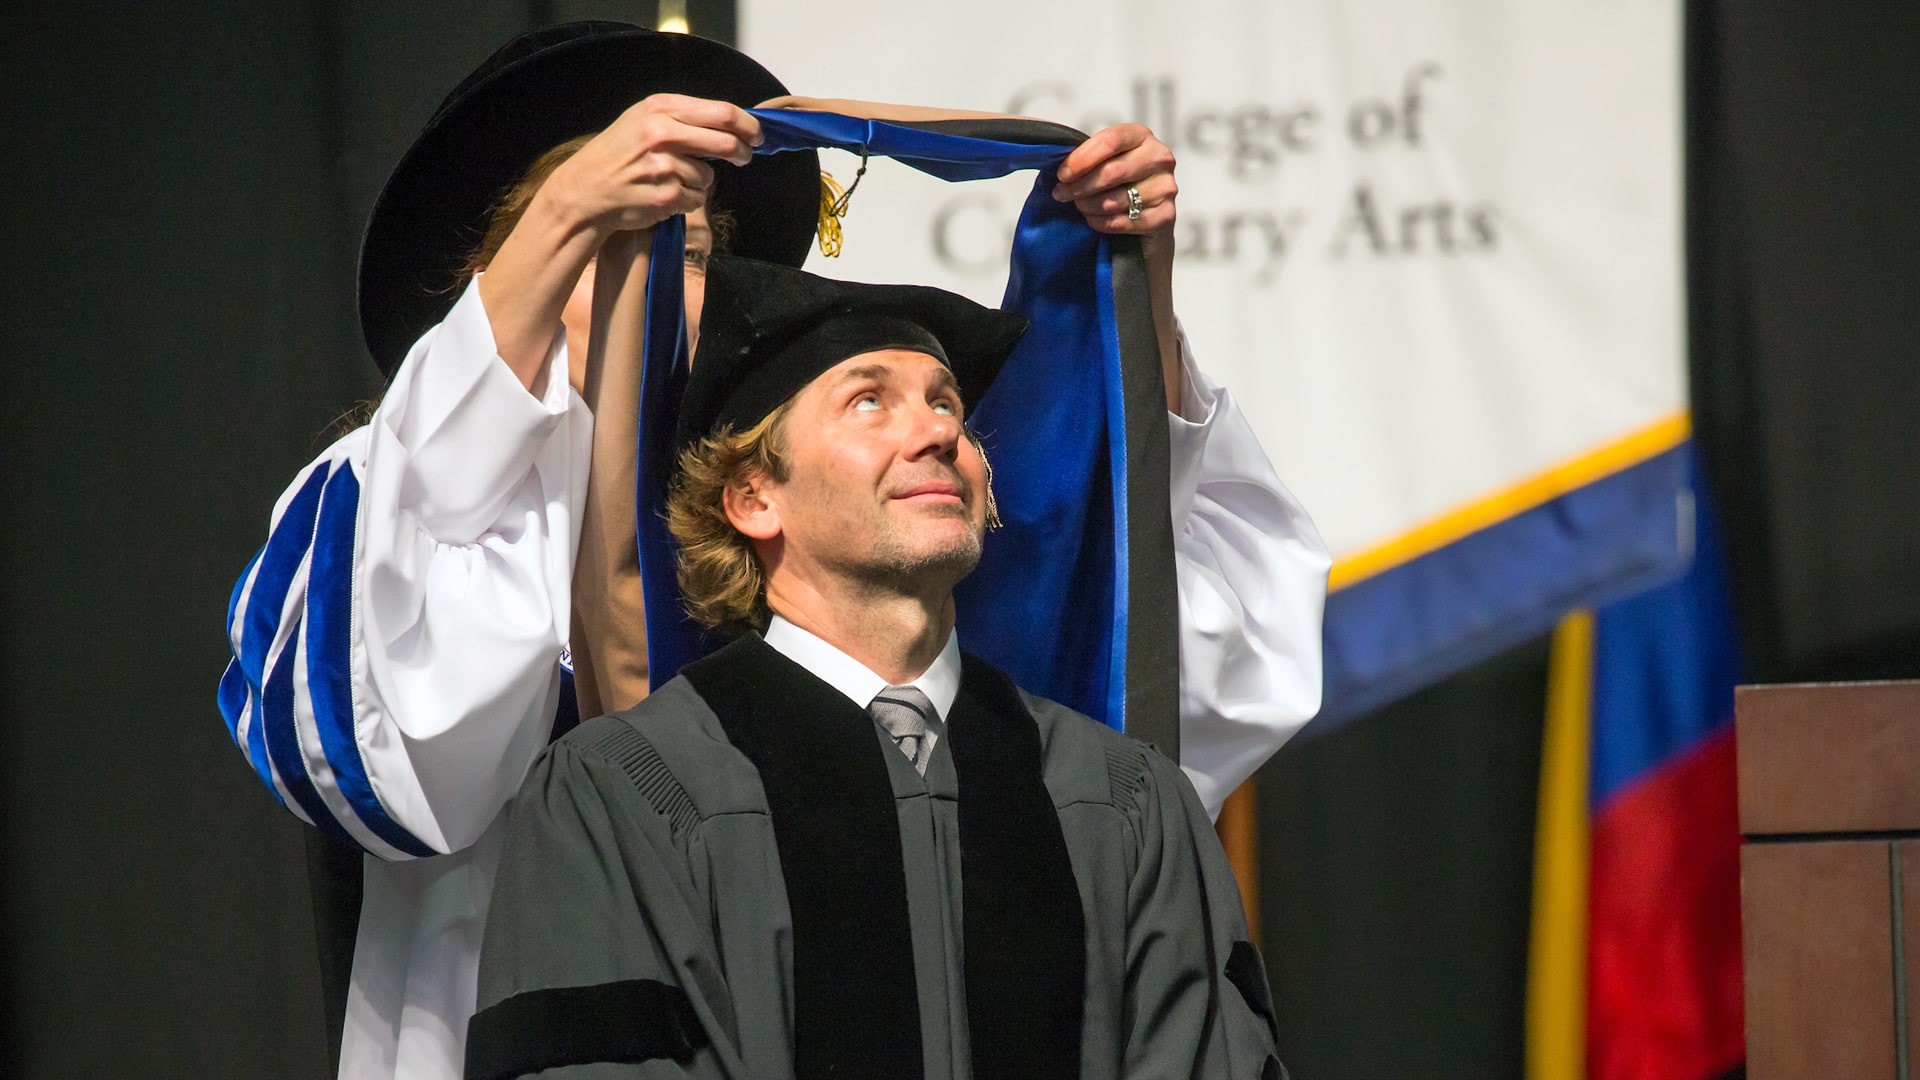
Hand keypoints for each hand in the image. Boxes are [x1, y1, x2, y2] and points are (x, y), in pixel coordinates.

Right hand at [542, 94, 762, 234]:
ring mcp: (663, 166)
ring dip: (700, 182)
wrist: (585, 190)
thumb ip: (683, 118)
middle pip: (726, 143)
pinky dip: (687, 201)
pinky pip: (696, 200)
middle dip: (742, 153)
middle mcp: (661, 133)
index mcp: (660, 109)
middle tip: (745, 158)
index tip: (757, 135)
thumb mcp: (643, 120)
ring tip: (671, 180)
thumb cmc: (619, 154)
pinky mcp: (664, 196)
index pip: (722, 112)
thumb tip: (730, 123)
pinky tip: (663, 196)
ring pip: (709, 177)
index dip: (747, 125)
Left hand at [1052, 123, 1176, 247]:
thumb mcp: (1103, 161)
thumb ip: (1084, 154)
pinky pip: (1122, 222)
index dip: (1082, 158)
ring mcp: (1166, 187)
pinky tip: (1094, 220)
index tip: (1062, 174)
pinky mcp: (1165, 216)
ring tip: (1080, 206)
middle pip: (1111, 172)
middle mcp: (1159, 158)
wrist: (1147, 217)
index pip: (1111, 140)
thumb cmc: (1119, 183)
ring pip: (1114, 200)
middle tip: (1062, 194)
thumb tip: (1052, 153)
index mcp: (1141, 136)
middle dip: (1080, 186)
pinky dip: (1101, 223)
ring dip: (1088, 206)